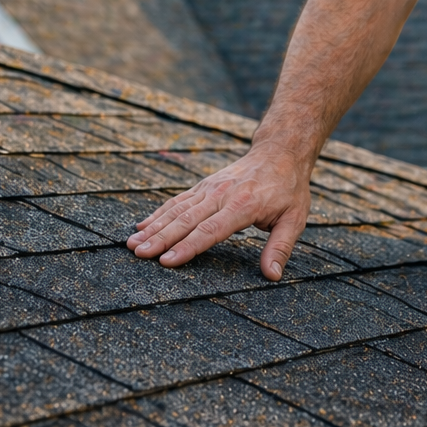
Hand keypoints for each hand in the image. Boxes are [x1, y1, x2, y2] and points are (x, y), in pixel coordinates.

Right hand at [127, 144, 310, 280]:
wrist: (279, 151)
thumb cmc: (288, 189)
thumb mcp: (294, 218)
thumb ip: (280, 247)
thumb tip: (272, 275)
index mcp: (243, 206)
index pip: (211, 230)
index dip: (188, 247)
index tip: (167, 261)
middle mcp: (222, 195)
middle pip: (187, 220)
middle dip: (161, 238)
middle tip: (139, 254)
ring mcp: (210, 188)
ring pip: (177, 209)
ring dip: (154, 227)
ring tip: (132, 244)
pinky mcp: (204, 185)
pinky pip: (178, 200)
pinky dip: (158, 213)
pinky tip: (142, 225)